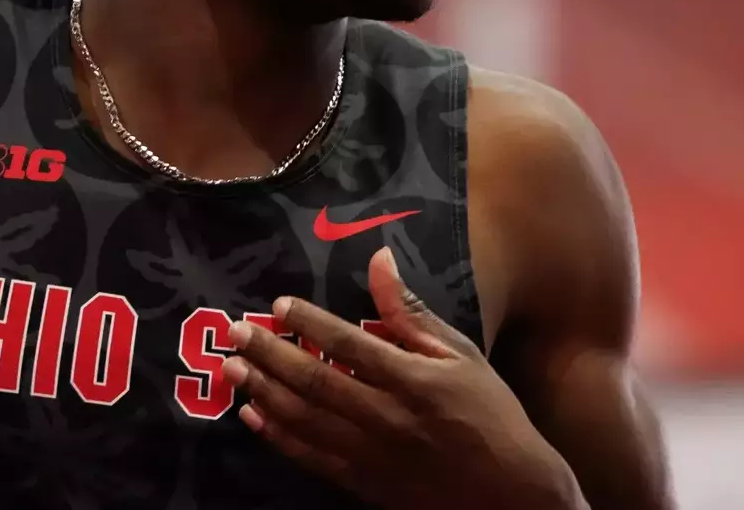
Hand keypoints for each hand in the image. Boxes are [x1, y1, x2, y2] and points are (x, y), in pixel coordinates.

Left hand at [221, 247, 582, 509]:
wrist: (511, 494)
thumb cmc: (488, 412)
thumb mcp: (460, 354)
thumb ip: (410, 312)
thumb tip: (379, 258)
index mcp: (413, 380)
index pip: (349, 345)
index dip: (310, 323)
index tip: (278, 304)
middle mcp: (387, 417)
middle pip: (316, 382)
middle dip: (270, 355)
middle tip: (234, 333)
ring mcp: (373, 455)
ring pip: (306, 421)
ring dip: (265, 393)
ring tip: (232, 369)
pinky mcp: (365, 484)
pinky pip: (312, 458)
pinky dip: (279, 437)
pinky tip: (254, 415)